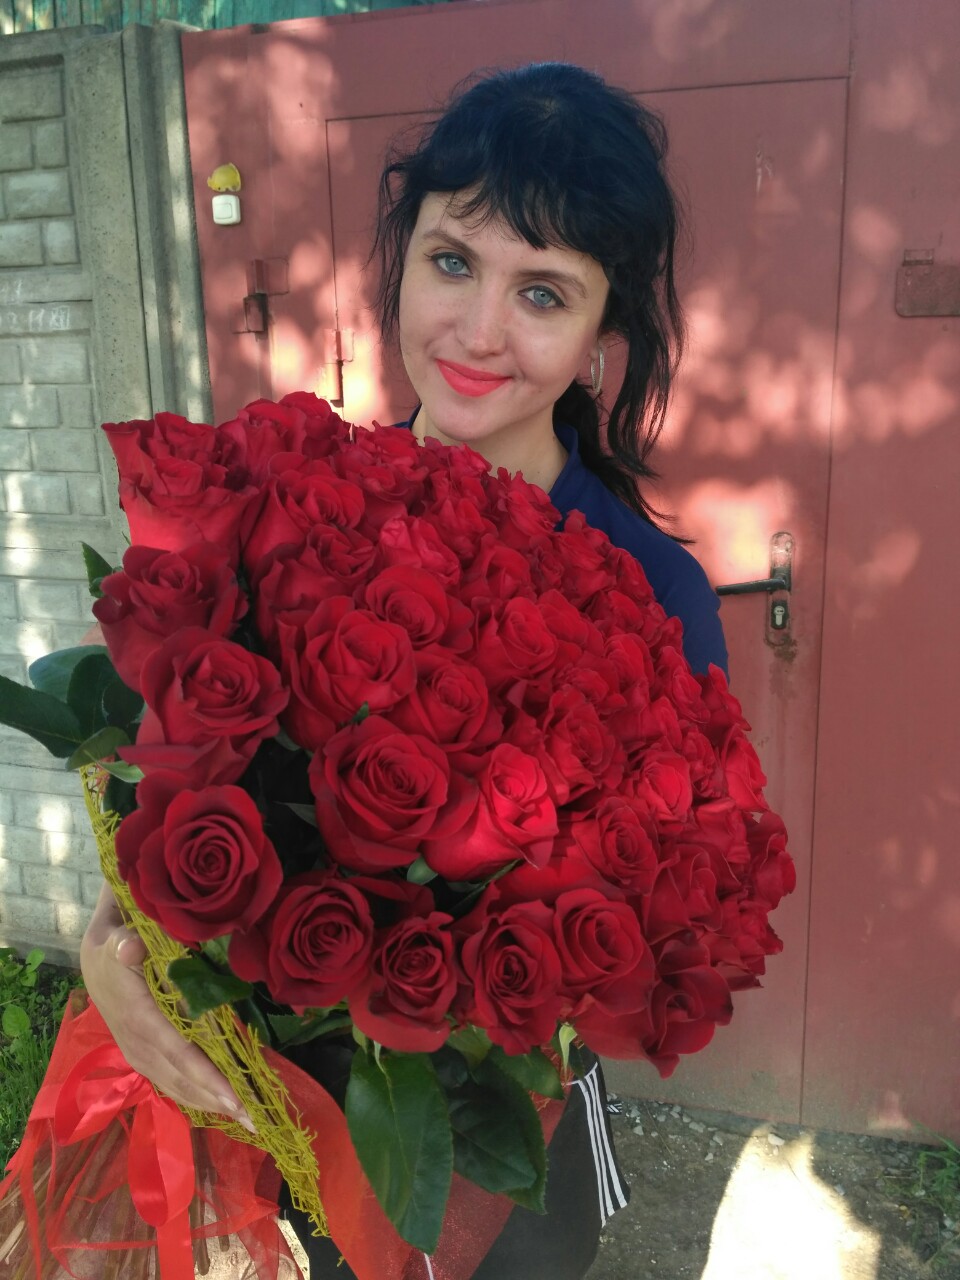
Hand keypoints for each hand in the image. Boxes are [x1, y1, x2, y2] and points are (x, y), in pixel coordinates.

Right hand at [80, 881, 255, 1129]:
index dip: (203, 1074)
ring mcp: (137, 1050)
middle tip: (254, 1120)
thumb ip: (125, 939)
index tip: (234, 1096)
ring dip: (208, 1103)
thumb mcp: (116, 929)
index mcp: (134, 1011)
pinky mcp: (142, 1054)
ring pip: (173, 1083)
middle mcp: (135, 1039)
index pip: (174, 1049)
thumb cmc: (116, 935)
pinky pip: (168, 1080)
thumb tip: (130, 948)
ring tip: (245, 1120)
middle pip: (178, 1075)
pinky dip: (194, 1095)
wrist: (94, 952)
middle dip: (215, 1098)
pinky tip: (218, 1108)